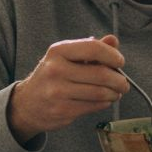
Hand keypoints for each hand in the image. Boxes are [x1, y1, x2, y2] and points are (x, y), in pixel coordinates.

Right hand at [7, 34, 127, 143]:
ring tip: (116, 92)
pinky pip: (94, 106)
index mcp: (58, 51)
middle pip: (101, 74)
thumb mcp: (67, 57)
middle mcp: (56, 70)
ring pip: (100, 92)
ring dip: (115, 93)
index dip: (112, 55)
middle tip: (123, 83)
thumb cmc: (53, 76)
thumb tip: (113, 41)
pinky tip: (104, 100)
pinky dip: (105, 103)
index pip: (93, 48)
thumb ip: (91, 48)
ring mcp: (58, 92)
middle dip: (119, 80)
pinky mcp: (62, 111)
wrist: (28, 104)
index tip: (120, 62)